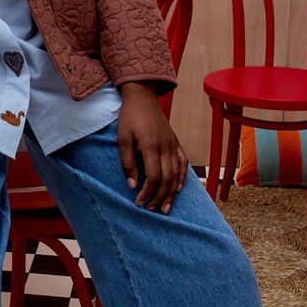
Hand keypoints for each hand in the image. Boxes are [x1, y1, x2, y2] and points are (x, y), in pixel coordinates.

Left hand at [117, 81, 187, 213]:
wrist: (142, 97)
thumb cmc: (130, 117)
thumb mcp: (122, 138)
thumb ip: (127, 162)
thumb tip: (132, 185)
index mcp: (151, 147)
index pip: (153, 178)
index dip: (147, 193)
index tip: (139, 203)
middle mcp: (166, 148)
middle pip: (167, 180)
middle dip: (160, 198)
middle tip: (151, 209)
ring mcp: (173, 145)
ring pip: (177, 175)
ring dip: (172, 193)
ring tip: (165, 207)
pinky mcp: (176, 142)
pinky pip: (183, 163)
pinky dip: (182, 178)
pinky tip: (178, 189)